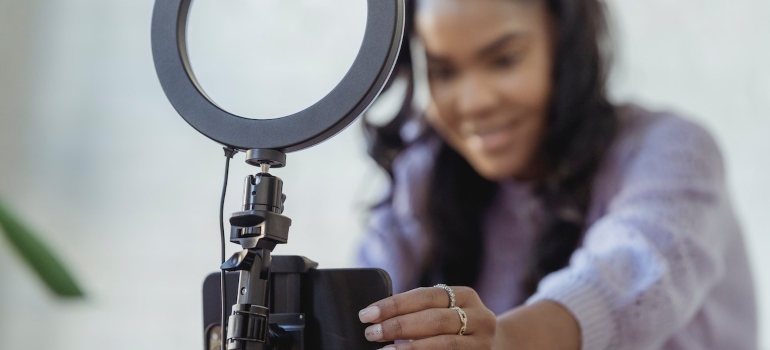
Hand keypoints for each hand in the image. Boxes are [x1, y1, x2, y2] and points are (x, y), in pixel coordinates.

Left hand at [358, 286, 496, 349]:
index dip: (395, 304)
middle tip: (371, 333)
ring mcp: (483, 342)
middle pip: (435, 319)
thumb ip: (419, 310)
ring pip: (444, 344)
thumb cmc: (455, 327)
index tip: (367, 314)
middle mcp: (480, 317)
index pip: (426, 296)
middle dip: (399, 326)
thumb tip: (376, 317)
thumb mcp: (445, 311)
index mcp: (466, 296)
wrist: (493, 346)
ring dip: (410, 348)